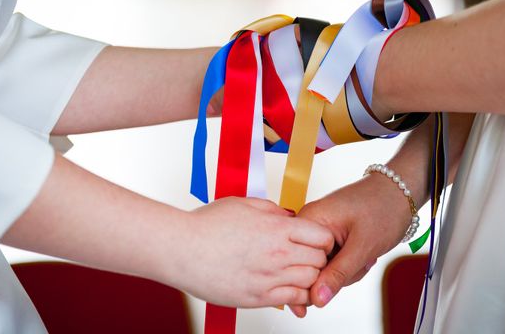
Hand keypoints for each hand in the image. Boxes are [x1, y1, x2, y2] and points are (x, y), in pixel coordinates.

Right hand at [167, 197, 333, 307]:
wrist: (181, 249)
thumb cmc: (207, 224)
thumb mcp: (245, 204)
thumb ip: (274, 211)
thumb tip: (291, 218)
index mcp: (277, 228)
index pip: (322, 236)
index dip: (323, 238)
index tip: (316, 240)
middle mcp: (278, 253)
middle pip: (320, 260)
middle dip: (319, 258)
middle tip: (308, 257)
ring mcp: (268, 278)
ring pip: (310, 282)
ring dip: (309, 277)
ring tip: (298, 272)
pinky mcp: (257, 297)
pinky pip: (293, 300)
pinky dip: (297, 295)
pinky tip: (287, 287)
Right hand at [297, 172, 416, 309]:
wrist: (400, 193)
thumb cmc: (383, 208)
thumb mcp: (362, 246)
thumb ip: (338, 274)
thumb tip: (317, 299)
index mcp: (310, 219)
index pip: (297, 262)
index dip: (316, 279)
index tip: (339, 280)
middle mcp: (310, 224)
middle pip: (310, 268)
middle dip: (338, 274)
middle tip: (360, 261)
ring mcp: (320, 231)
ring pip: (324, 268)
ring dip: (348, 270)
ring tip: (365, 254)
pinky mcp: (330, 236)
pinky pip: (333, 261)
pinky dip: (349, 264)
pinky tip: (363, 254)